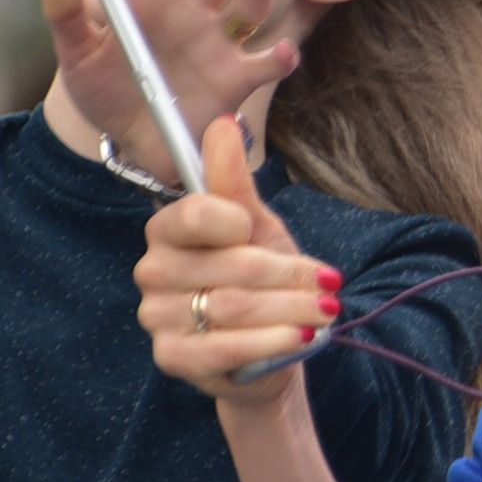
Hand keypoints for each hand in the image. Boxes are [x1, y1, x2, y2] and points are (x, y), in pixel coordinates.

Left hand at [47, 0, 298, 184]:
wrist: (126, 140)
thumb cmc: (102, 88)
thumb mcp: (76, 54)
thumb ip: (66, 15)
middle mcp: (195, 10)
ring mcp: (220, 42)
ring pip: (251, 2)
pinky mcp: (236, 79)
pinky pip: (266, 64)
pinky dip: (280, 58)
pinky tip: (282, 53)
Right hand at [135, 119, 343, 405]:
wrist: (272, 344)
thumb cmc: (262, 279)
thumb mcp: (256, 225)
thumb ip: (234, 180)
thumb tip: (223, 122)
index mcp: (167, 230)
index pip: (194, 213)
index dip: (238, 221)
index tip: (262, 230)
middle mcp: (152, 271)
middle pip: (228, 264)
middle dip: (288, 274)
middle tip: (329, 283)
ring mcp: (157, 317)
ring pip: (232, 307)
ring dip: (290, 308)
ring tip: (325, 310)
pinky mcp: (172, 358)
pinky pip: (221, 349)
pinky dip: (268, 342)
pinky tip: (299, 337)